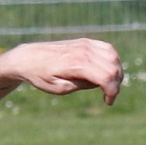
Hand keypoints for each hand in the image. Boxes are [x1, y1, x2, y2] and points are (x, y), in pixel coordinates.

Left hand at [8, 39, 122, 104]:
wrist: (29, 58)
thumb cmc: (41, 76)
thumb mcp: (60, 89)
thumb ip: (82, 85)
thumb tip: (100, 82)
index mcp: (76, 64)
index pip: (106, 77)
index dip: (112, 92)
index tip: (108, 102)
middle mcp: (83, 50)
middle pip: (113, 67)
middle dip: (116, 84)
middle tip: (108, 96)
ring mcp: (85, 43)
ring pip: (113, 56)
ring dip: (116, 72)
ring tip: (108, 85)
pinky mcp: (85, 41)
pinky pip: (108, 49)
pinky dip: (112, 61)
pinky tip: (106, 72)